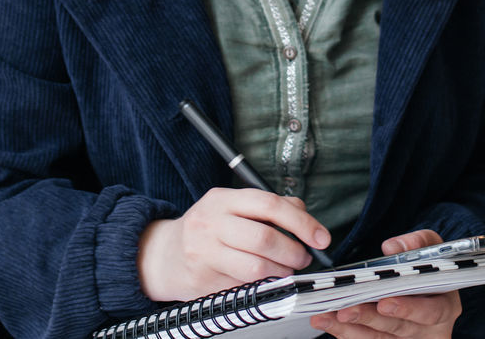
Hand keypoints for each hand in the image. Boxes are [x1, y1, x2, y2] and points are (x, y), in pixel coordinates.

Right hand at [137, 187, 330, 301]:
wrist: (164, 255)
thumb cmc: (206, 229)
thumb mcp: (232, 207)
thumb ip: (269, 207)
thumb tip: (305, 217)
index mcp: (222, 199)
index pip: (269, 204)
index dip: (301, 222)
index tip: (320, 237)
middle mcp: (210, 222)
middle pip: (264, 238)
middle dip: (294, 252)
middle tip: (303, 258)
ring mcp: (204, 252)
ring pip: (256, 266)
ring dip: (282, 272)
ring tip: (287, 270)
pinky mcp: (203, 279)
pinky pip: (244, 285)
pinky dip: (263, 284)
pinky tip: (265, 279)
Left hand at [310, 230, 461, 337]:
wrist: (428, 284)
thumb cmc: (430, 266)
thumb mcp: (431, 248)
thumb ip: (416, 243)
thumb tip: (391, 247)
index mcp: (445, 305)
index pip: (431, 312)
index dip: (408, 309)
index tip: (384, 303)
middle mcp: (429, 329)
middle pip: (399, 328)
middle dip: (370, 319)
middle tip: (345, 310)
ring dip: (350, 329)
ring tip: (325, 316)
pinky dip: (346, 333)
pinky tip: (327, 321)